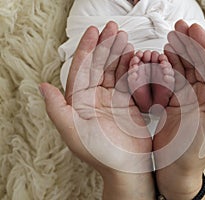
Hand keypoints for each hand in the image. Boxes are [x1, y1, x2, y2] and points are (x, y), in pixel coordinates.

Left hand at [40, 22, 154, 199]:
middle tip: (115, 28)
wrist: (127, 165)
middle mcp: (94, 97)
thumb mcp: (73, 132)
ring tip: (125, 38)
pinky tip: (135, 56)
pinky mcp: (128, 102)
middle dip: (106, 45)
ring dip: (119, 53)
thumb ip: (57, 108)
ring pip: (114, 70)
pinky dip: (132, 68)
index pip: (82, 69)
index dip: (88, 48)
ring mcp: (112, 98)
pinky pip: (129, 80)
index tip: (95, 32)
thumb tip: (43, 86)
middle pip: (99, 65)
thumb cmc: (100, 152)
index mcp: (80, 101)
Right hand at [153, 20, 204, 198]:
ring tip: (168, 41)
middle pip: (197, 64)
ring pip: (182, 70)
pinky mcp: (173, 103)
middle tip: (178, 28)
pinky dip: (164, 70)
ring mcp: (187, 98)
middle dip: (188, 45)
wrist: (175, 169)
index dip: (203, 46)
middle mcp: (204, 96)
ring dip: (176, 55)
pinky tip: (160, 60)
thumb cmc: (196, 151)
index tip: (192, 29)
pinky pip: (169, 82)